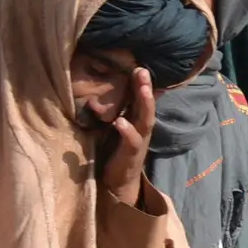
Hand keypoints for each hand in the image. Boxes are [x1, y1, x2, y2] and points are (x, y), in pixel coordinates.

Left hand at [95, 67, 157, 198]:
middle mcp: (142, 129)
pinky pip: (131, 141)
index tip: (139, 64)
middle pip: (146, 105)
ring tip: (143, 88)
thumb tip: (100, 91)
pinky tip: (120, 122)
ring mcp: (139, 141)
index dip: (141, 83)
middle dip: (145, 87)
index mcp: (137, 122)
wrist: (118, 182)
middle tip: (142, 70)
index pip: (141, 99)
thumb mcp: (115, 129)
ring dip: (144, 103)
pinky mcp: (131, 155)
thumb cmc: (115, 152)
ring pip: (145, 120)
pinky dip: (127, 130)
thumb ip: (114, 112)